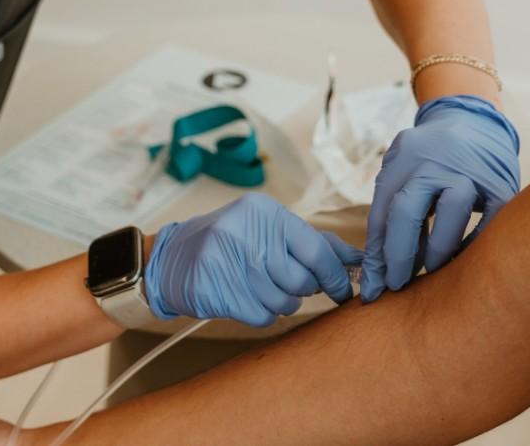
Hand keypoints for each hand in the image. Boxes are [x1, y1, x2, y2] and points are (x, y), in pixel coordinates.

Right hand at [145, 192, 361, 326]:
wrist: (172, 259)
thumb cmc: (230, 242)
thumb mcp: (268, 229)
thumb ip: (313, 242)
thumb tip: (358, 258)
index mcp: (264, 212)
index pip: (316, 250)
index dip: (336, 276)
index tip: (344, 291)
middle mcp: (247, 232)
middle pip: (301, 280)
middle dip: (303, 290)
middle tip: (288, 284)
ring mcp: (229, 262)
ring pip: (284, 302)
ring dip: (281, 303)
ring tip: (262, 288)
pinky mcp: (219, 291)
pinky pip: (262, 316)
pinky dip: (261, 314)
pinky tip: (246, 298)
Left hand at [360, 95, 518, 302]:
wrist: (474, 120)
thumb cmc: (429, 157)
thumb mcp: (402, 170)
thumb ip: (389, 210)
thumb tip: (377, 269)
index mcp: (403, 158)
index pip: (382, 211)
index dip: (376, 254)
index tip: (372, 286)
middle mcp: (434, 161)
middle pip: (408, 211)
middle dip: (399, 255)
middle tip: (397, 285)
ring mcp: (470, 170)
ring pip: (451, 212)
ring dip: (438, 250)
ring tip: (431, 269)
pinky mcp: (501, 184)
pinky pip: (489, 220)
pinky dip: (473, 243)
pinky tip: (462, 258)